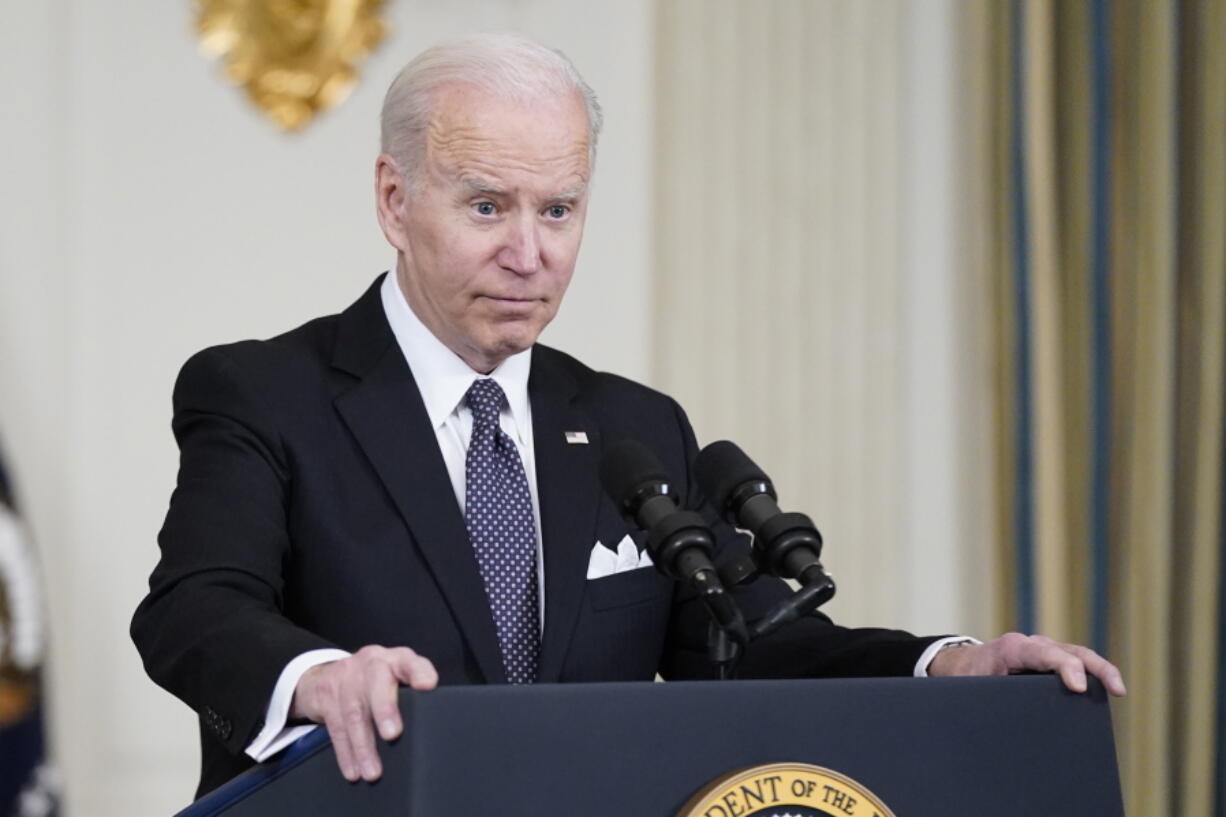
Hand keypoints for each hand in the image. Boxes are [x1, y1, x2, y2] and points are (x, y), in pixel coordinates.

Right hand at [290, 645, 438, 781]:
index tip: (427, 686)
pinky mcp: (326, 695)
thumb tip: (427, 730)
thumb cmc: (378, 682)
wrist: (330, 674)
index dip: (419, 672)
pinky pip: (336, 727)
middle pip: (376, 682)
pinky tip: (354, 770)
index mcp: (396, 660)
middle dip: (384, 709)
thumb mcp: (397, 678)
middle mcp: (371, 663)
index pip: (410, 662)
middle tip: (392, 734)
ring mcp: (346, 677)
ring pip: (354, 712)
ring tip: (373, 771)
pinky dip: (346, 753)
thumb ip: (413, 695)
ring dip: (364, 746)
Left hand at [927, 632, 1126, 695]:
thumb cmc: (968, 677)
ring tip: (1118, 691)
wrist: (962, 664)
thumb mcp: (973, 688)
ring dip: (1101, 670)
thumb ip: (990, 699)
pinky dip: (1093, 674)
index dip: (1065, 667)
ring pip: (1079, 655)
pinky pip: (1076, 662)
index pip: (1044, 653)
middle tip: (1117, 689)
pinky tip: (1105, 691)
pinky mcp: (1050, 659)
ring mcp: (1044, 650)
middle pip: (1071, 651)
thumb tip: (1006, 722)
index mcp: (1012, 648)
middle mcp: (1032, 645)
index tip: (1079, 688)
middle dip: (1096, 668)